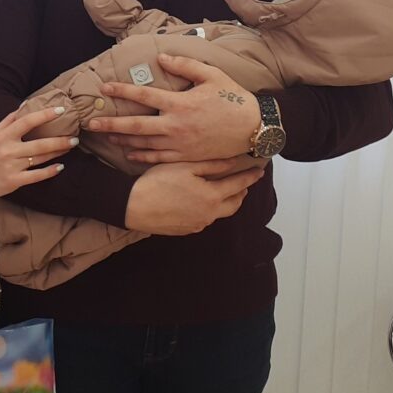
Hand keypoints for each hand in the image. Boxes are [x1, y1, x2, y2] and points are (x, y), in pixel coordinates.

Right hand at [0, 106, 77, 200]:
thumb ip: (9, 120)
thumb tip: (25, 104)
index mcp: (3, 136)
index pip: (27, 121)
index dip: (45, 115)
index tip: (60, 110)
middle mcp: (8, 150)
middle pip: (39, 144)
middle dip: (59, 140)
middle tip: (75, 137)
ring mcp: (12, 167)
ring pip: (40, 159)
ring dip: (57, 153)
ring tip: (69, 147)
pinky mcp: (13, 181)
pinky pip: (36, 176)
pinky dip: (49, 171)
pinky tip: (60, 167)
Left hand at [87, 54, 260, 162]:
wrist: (254, 128)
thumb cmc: (234, 99)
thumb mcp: (212, 75)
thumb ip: (185, 65)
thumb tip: (161, 57)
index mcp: (180, 103)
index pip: (143, 96)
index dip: (121, 90)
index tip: (104, 88)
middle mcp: (175, 126)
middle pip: (135, 126)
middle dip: (110, 125)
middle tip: (91, 125)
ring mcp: (179, 144)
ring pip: (143, 145)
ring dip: (122, 141)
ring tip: (105, 138)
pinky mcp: (186, 157)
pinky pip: (158, 159)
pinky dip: (141, 158)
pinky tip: (129, 155)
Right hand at [124, 158, 265, 234]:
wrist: (133, 206)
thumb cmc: (158, 182)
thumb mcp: (185, 167)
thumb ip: (212, 165)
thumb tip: (233, 162)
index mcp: (212, 197)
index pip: (239, 185)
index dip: (250, 177)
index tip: (259, 172)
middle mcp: (209, 214)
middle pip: (234, 205)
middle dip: (241, 193)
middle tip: (244, 183)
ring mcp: (197, 224)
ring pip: (219, 214)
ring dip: (224, 202)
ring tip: (222, 191)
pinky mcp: (185, 230)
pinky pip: (203, 220)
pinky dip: (208, 209)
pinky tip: (199, 201)